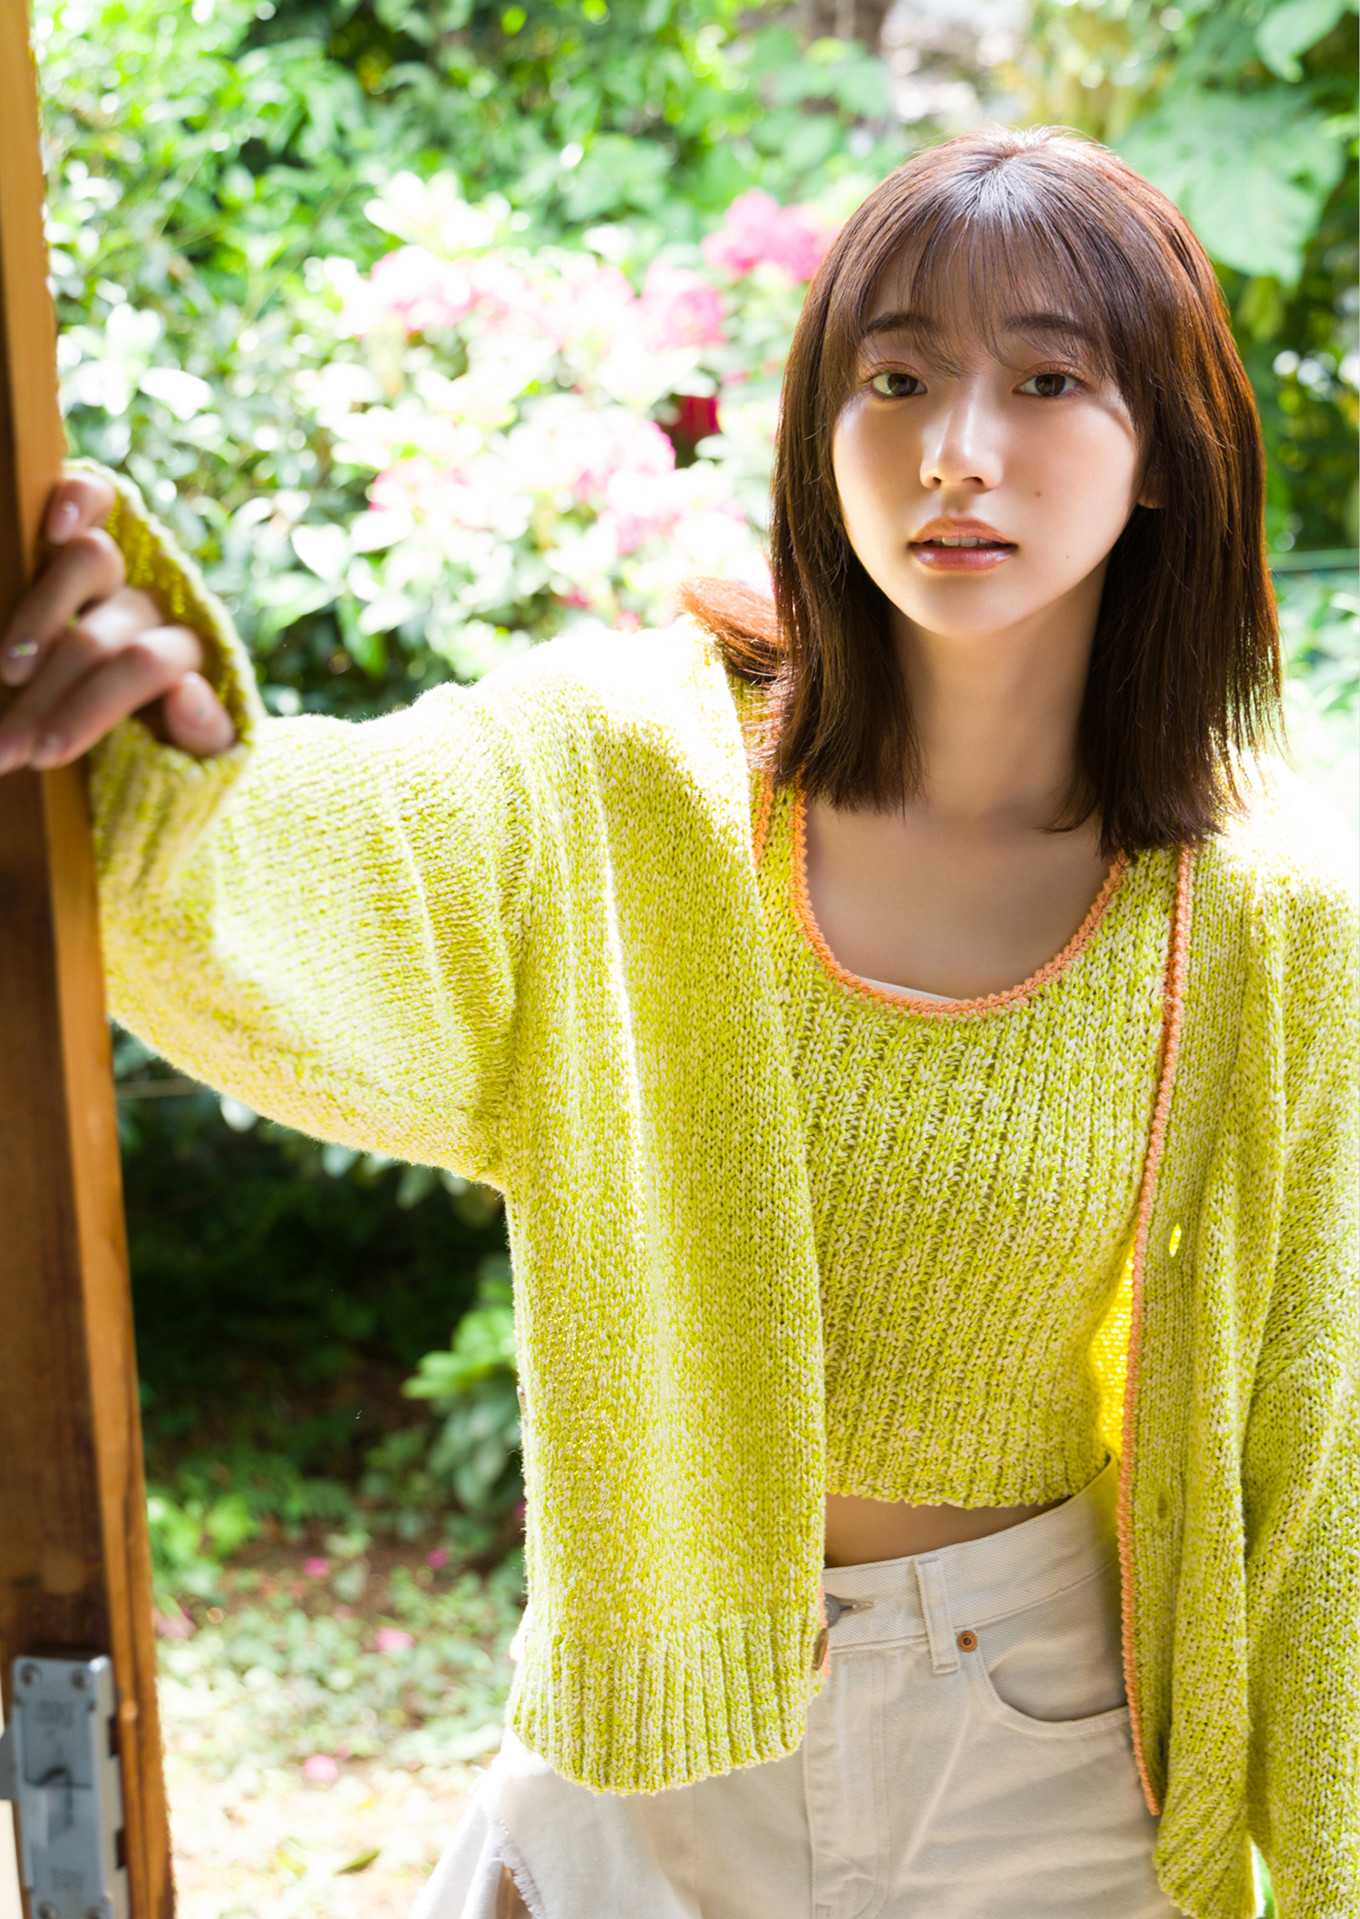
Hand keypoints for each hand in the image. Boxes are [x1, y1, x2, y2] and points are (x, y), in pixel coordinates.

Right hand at [0, 468, 236, 775]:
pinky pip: (97, 500)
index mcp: (184, 654)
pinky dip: (78, 500)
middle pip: (100, 635)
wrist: (140, 718)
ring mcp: (119, 573)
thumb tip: (185, 690)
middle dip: (47, 699)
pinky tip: (53, 525)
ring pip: (90, 562)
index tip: (44, 756)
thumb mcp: (193, 752)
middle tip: (5, 749)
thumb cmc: (160, 740)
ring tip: (7, 671)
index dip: (91, 710)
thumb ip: (202, 733)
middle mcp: (152, 607)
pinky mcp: (86, 539)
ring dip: (41, 615)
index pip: (144, 667)